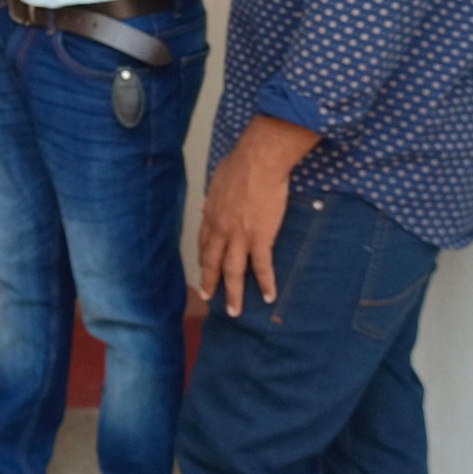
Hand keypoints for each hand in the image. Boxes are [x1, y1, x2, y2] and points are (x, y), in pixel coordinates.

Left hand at [196, 118, 316, 315]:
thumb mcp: (217, 181)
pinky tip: (269, 296)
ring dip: (233, 294)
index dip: (203, 259)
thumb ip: (211, 197)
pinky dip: (265, 283)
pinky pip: (262, 266)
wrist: (258, 162)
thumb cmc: (240, 165)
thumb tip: (204, 204)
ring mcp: (239, 236)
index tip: (204, 268)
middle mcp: (221, 230)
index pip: (204, 243)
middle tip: (208, 297)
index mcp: (211, 215)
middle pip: (213, 262)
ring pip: (233, 272)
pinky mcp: (260, 237)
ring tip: (234, 311)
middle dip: (210, 282)